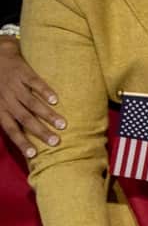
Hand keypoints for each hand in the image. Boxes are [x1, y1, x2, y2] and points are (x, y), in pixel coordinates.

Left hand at [0, 38, 64, 158]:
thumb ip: (3, 114)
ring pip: (31, 103)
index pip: (10, 128)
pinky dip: (45, 91)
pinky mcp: (23, 72)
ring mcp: (14, 85)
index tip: (34, 154)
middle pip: (24, 118)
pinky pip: (35, 83)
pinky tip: (56, 100)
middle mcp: (6, 98)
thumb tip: (15, 133)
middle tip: (55, 141)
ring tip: (63, 124)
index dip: (21, 141)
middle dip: (40, 131)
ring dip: (47, 114)